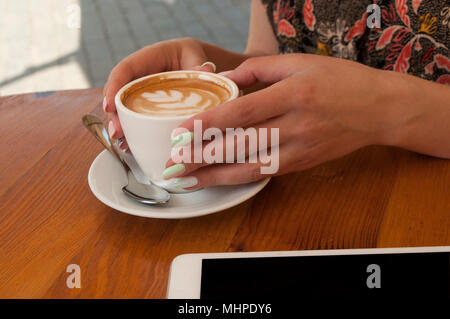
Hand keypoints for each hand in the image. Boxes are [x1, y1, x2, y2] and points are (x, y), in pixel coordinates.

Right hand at [102, 37, 215, 149]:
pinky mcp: (144, 106)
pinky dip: (131, 131)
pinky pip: (133, 118)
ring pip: (123, 109)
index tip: (109, 105)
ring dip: (120, 126)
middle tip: (116, 132)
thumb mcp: (195, 57)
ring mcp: (139, 93)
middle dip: (114, 114)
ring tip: (122, 143)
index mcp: (146, 59)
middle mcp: (137, 76)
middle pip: (119, 94)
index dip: (114, 86)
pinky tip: (130, 146)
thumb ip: (198, 64)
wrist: (193, 64)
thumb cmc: (191, 56)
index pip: (125, 70)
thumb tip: (206, 70)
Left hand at [163, 54, 417, 189]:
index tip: (181, 132)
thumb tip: (224, 80)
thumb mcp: (301, 62)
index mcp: (293, 95)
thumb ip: (259, 69)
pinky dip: (237, 178)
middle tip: (173, 163)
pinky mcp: (301, 164)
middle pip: (240, 145)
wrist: (378, 110)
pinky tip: (216, 180)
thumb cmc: (341, 81)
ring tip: (186, 180)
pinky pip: (264, 173)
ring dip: (215, 175)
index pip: (242, 113)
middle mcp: (295, 126)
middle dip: (203, 156)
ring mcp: (299, 150)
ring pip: (249, 167)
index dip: (209, 124)